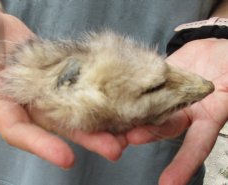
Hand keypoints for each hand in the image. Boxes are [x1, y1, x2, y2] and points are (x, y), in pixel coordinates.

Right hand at [0, 6, 126, 167]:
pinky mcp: (64, 73)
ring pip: (77, 108)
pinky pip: (83, 85)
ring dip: (102, 121)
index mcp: (2, 101)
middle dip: (88, 138)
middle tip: (115, 149)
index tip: (66, 158)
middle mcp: (30, 101)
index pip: (19, 130)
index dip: (41, 145)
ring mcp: (49, 88)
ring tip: (127, 132)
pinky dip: (100, 94)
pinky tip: (120, 100)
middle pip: (60, 125)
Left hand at [127, 39, 227, 184]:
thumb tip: (223, 95)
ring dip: (128, 116)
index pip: (195, 147)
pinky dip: (129, 90)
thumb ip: (226, 100)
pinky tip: (113, 94)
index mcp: (204, 120)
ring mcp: (167, 95)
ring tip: (111, 124)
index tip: (169, 184)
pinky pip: (142, 85)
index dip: (183, 164)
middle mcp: (181, 112)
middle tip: (121, 142)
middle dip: (140, 136)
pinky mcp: (157, 78)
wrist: (219, 50)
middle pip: (159, 128)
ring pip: (146, 108)